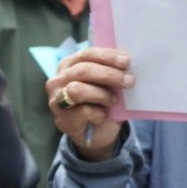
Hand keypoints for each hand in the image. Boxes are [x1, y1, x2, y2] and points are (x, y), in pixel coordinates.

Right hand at [45, 47, 132, 161]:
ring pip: (77, 90)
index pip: (87, 54)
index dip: (107, 56)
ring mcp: (57, 100)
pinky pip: (83, 112)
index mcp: (69, 65)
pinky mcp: (63, 119)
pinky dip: (99, 114)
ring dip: (101, 94)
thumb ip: (111, 71)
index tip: (126, 61)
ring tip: (114, 100)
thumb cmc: (102, 101)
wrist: (98, 132)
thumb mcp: (106, 83)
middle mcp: (58, 80)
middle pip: (83, 70)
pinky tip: (103, 116)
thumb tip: (127, 63)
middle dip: (108, 74)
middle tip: (129, 81)